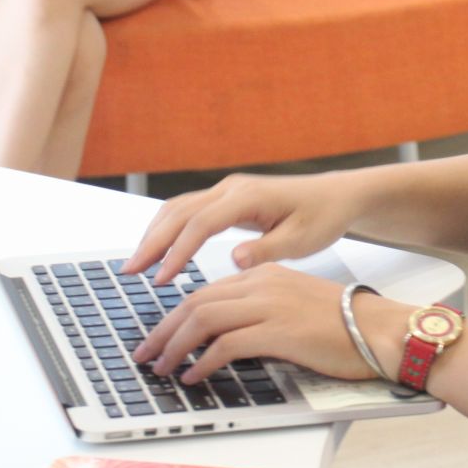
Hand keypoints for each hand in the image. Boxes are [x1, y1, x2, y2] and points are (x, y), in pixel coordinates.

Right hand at [121, 172, 361, 284]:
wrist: (336, 195)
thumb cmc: (322, 217)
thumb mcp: (302, 239)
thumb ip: (267, 250)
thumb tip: (233, 260)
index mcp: (249, 197)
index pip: (201, 224)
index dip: (178, 251)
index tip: (161, 278)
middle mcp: (232, 188)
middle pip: (180, 212)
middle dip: (152, 242)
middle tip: (131, 272)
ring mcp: (227, 191)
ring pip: (179, 208)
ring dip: (155, 234)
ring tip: (136, 266)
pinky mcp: (227, 198)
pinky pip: (189, 211)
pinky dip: (168, 229)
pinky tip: (158, 251)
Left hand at [131, 264, 402, 384]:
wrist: (383, 330)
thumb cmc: (346, 325)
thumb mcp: (296, 305)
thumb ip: (262, 312)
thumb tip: (226, 338)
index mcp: (266, 273)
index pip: (206, 291)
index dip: (175, 316)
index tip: (159, 337)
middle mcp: (263, 283)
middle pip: (195, 302)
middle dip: (163, 331)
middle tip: (146, 355)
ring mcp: (271, 305)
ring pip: (203, 319)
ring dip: (176, 346)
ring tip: (163, 368)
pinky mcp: (280, 331)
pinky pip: (227, 345)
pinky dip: (204, 362)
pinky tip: (196, 376)